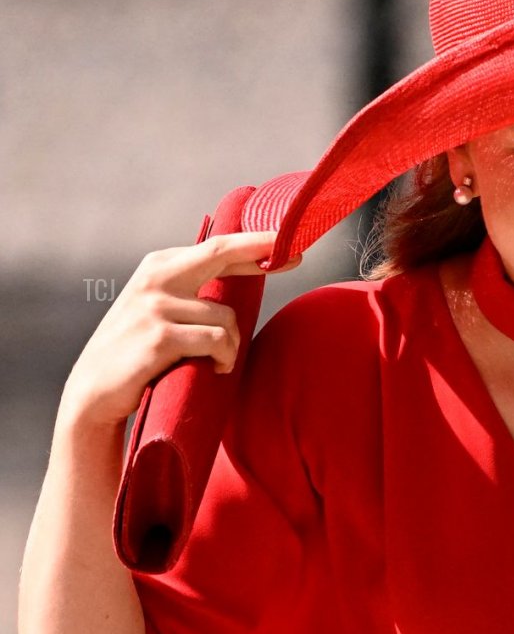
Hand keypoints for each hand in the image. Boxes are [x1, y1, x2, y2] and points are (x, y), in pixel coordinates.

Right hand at [59, 231, 301, 430]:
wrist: (96, 391)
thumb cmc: (138, 352)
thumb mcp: (160, 309)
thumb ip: (191, 290)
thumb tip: (242, 273)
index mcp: (159, 267)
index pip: (215, 248)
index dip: (254, 245)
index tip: (285, 243)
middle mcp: (156, 278)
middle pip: (220, 252)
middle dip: (261, 250)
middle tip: (298, 258)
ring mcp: (156, 306)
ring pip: (226, 317)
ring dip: (232, 347)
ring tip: (218, 362)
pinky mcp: (160, 336)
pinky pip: (216, 342)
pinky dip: (224, 359)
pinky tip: (214, 369)